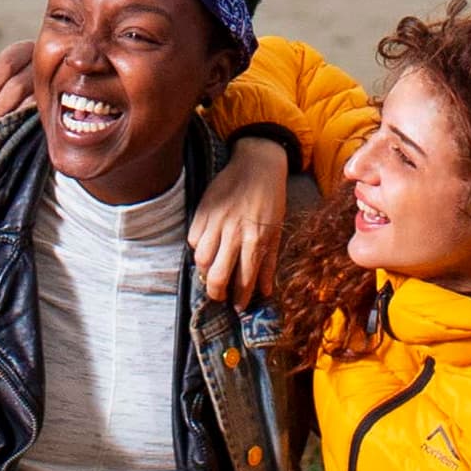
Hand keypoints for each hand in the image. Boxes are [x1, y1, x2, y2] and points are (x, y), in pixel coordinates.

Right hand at [190, 132, 291, 304]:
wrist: (257, 164)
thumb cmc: (271, 198)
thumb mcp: (277, 230)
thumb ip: (270, 262)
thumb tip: (266, 292)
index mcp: (256, 239)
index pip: (244, 279)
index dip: (240, 298)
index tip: (238, 306)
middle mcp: (234, 233)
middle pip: (217, 275)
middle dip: (217, 293)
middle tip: (220, 297)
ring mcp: (216, 222)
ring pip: (200, 259)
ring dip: (204, 271)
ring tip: (211, 272)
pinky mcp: (202, 211)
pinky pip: (193, 239)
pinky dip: (197, 249)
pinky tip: (206, 250)